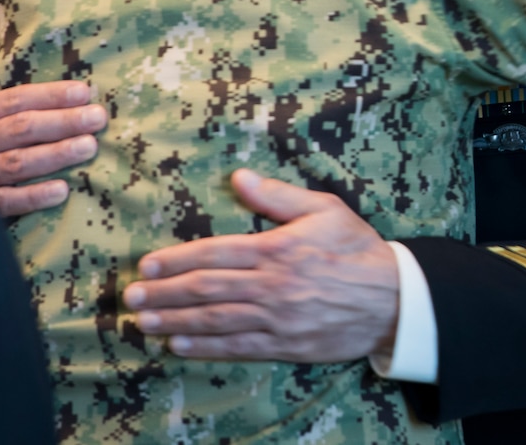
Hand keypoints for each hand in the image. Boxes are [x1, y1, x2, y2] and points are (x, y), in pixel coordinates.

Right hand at [0, 29, 106, 216]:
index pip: (12, 101)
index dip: (49, 95)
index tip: (84, 91)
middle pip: (20, 129)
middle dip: (62, 121)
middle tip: (98, 117)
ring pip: (16, 163)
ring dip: (55, 155)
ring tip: (89, 147)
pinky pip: (2, 203)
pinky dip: (31, 197)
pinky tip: (61, 192)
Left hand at [123, 169, 398, 362]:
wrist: (395, 299)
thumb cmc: (357, 248)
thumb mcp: (323, 208)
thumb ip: (277, 195)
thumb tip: (239, 177)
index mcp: (276, 249)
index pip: (214, 253)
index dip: (175, 260)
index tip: (145, 265)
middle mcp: (272, 285)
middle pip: (206, 289)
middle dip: (164, 294)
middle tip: (130, 299)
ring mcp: (277, 318)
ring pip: (216, 321)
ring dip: (175, 322)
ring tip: (143, 324)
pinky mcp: (287, 344)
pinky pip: (239, 348)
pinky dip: (206, 348)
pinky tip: (180, 346)